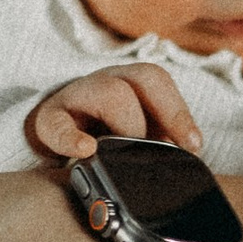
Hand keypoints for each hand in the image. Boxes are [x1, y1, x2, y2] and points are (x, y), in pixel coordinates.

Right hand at [25, 63, 202, 163]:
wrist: (54, 139)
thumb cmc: (103, 137)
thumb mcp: (135, 135)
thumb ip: (157, 144)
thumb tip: (185, 164)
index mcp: (131, 84)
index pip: (159, 81)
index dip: (179, 111)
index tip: (194, 145)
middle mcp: (106, 82)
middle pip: (143, 78)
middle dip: (164, 113)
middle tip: (164, 149)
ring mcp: (77, 96)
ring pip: (108, 92)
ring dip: (127, 124)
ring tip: (129, 153)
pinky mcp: (48, 119)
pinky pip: (57, 124)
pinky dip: (72, 137)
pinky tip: (85, 151)